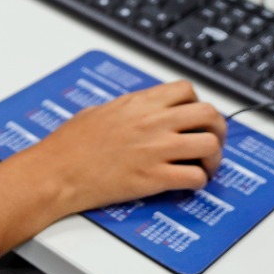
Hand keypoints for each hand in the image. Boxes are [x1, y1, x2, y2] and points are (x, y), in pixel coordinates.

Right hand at [17, 81, 226, 216]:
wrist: (56, 172)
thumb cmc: (69, 144)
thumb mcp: (99, 111)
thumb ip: (127, 109)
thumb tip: (139, 111)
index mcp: (138, 104)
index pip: (186, 90)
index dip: (196, 103)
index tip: (193, 116)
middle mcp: (152, 123)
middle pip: (208, 114)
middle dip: (217, 128)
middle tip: (211, 141)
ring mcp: (155, 150)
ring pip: (209, 145)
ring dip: (213, 157)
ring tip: (204, 165)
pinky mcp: (154, 178)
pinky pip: (195, 177)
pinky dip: (199, 181)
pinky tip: (188, 183)